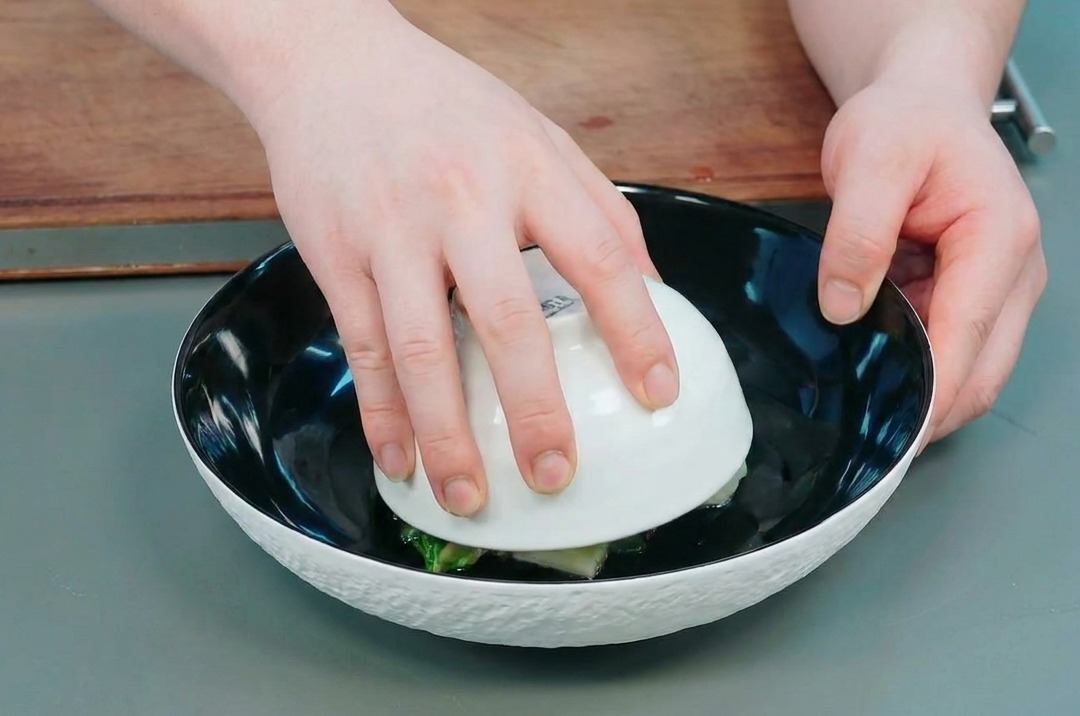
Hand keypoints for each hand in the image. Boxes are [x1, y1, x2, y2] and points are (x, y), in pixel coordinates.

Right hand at [244, 6, 677, 514]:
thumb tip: (648, 289)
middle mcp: (460, 200)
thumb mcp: (538, 133)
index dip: (635, 331)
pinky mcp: (334, 255)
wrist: (329, 62)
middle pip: (507, 322)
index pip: (599, 257)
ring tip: (470, 497)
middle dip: (534, 411)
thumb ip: (597, 206)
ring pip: (421, 350)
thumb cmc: (446, 105)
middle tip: (556, 475)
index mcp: (527, 167)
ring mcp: (391, 230)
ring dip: (447, 434)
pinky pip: (362, 347)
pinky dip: (381, 412)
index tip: (659, 393)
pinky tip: (399, 459)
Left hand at [815, 79, 1045, 443]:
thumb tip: (844, 307)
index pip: (967, 335)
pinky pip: (946, 349)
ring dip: (921, 389)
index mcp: (999, 238)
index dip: (932, 392)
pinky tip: (869, 363)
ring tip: (861, 401)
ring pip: (968, 370)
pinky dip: (912, 364)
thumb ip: (857, 233)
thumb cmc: (903, 122)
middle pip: (981, 372)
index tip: (893, 435)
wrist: (920, 103)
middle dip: (931, 410)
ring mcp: (997, 290)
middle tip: (867, 436)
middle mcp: (1013, 274)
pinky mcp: (971, 296)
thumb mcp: (870, 160)